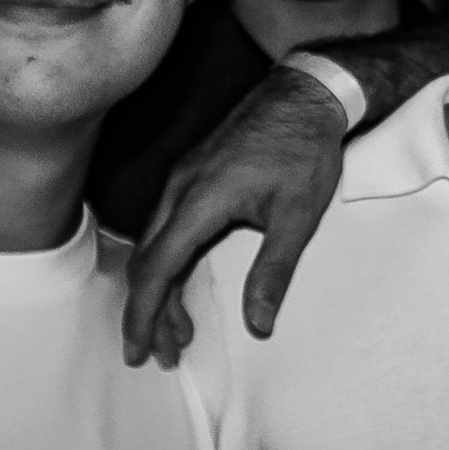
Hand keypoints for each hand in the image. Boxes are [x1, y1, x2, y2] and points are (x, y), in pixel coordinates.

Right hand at [123, 66, 349, 366]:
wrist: (307, 93)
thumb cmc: (305, 149)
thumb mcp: (297, 216)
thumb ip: (273, 271)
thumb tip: (259, 324)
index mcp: (201, 200)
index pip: (158, 269)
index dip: (145, 315)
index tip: (140, 351)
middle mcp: (180, 189)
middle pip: (147, 262)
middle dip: (148, 313)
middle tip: (161, 355)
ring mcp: (183, 179)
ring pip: (155, 244)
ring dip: (160, 290)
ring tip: (178, 332)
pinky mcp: (193, 175)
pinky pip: (166, 226)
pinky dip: (169, 262)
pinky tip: (183, 283)